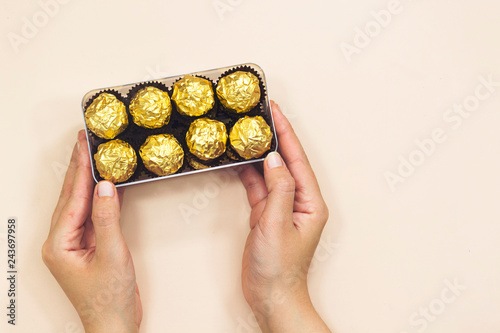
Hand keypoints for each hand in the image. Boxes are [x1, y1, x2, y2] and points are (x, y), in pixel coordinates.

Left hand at [42, 130, 141, 332]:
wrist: (114, 325)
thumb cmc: (108, 299)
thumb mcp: (112, 255)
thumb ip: (108, 219)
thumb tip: (106, 187)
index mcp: (59, 244)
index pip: (72, 198)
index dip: (81, 170)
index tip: (85, 146)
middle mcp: (61, 242)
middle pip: (70, 197)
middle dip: (79, 168)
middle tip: (85, 142)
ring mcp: (73, 245)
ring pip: (79, 205)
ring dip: (88, 181)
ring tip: (93, 156)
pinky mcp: (86, 247)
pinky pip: (91, 216)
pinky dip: (99, 199)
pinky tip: (106, 186)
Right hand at [238, 101, 330, 331]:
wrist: (271, 297)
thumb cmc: (280, 269)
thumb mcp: (277, 225)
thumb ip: (277, 189)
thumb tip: (273, 159)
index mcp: (310, 202)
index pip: (297, 160)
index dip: (286, 133)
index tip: (275, 112)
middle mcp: (299, 201)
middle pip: (285, 161)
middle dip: (274, 137)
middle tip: (262, 114)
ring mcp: (282, 208)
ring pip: (270, 173)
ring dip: (259, 153)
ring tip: (248, 132)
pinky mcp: (267, 215)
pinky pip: (258, 188)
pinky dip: (248, 174)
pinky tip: (240, 161)